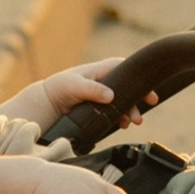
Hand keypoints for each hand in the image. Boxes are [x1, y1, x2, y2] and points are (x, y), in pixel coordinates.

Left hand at [27, 59, 151, 130]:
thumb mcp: (75, 86)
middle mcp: (103, 83)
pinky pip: (114, 114)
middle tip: (148, 107)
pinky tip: (123, 125)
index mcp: (100, 71)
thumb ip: (92, 89)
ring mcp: (101, 97)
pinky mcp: (98, 110)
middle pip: (127, 88)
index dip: (137, 77)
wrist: (46, 106)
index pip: (124, 68)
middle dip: (138, 98)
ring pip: (123, 102)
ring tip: (135, 121)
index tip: (148, 90)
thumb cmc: (60, 88)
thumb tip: (111, 95)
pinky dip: (121, 119)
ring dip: (131, 111)